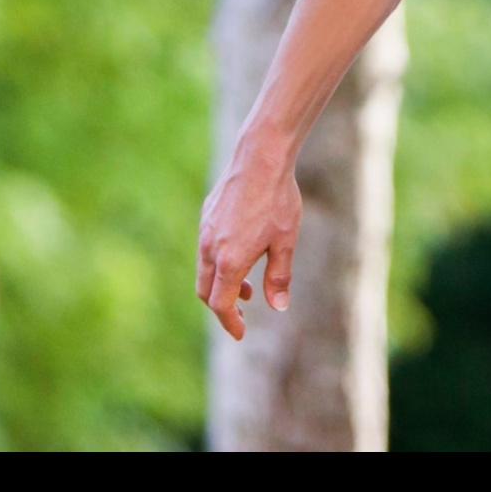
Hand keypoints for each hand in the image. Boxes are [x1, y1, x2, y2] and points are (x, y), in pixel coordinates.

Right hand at [196, 144, 302, 339]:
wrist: (260, 158)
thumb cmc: (278, 200)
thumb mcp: (285, 242)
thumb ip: (279, 277)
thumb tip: (278, 307)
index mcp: (230, 260)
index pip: (221, 304)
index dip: (230, 322)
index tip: (240, 333)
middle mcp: (211, 248)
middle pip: (206, 291)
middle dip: (222, 307)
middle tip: (242, 313)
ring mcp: (205, 230)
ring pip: (205, 269)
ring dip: (222, 283)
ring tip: (249, 286)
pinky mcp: (207, 215)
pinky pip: (207, 248)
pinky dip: (219, 263)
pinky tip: (242, 253)